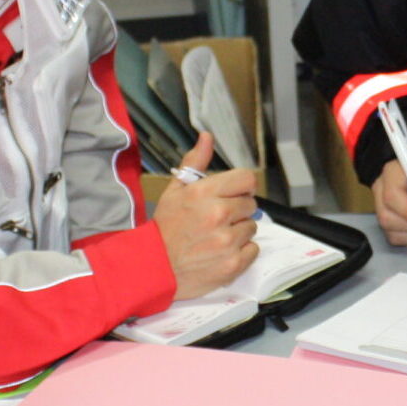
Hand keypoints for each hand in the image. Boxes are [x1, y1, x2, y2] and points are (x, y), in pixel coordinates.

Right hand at [153, 134, 259, 299]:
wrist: (154, 268)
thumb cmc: (165, 229)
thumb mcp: (174, 191)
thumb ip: (194, 163)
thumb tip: (207, 137)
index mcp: (204, 193)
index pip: (246, 179)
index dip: (241, 187)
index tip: (233, 195)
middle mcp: (218, 214)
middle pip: (250, 204)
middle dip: (237, 210)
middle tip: (218, 220)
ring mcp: (227, 241)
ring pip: (251, 227)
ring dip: (238, 232)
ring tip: (216, 238)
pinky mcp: (233, 264)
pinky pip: (253, 250)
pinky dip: (241, 252)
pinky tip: (221, 253)